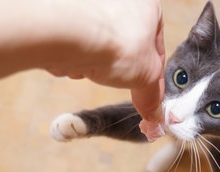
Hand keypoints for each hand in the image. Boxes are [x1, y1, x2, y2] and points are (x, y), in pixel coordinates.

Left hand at [46, 0, 165, 140]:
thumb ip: (151, 94)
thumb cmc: (117, 43)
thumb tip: (153, 112)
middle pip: (124, 47)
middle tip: (117, 78)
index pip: (155, 45)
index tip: (148, 94)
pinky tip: (77, 62)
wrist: (72, 36)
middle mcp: (118, 2)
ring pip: (99, 48)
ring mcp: (90, 10)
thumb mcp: (146, 75)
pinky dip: (77, 60)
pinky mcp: (65, 20)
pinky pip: (77, 46)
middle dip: (120, 68)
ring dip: (97, 64)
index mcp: (145, 5)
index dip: (152, 74)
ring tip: (94, 66)